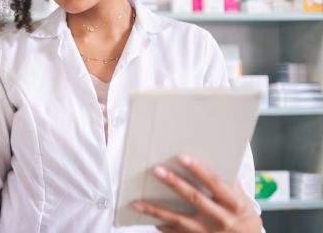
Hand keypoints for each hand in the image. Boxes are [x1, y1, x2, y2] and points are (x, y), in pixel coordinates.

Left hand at [131, 155, 261, 232]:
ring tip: (137, 202)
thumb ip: (229, 182)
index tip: (183, 157)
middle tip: (156, 170)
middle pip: (194, 198)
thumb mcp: (244, 199)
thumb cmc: (243, 216)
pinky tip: (148, 216)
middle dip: (174, 183)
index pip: (215, 183)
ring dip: (156, 210)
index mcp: (234, 204)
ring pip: (178, 220)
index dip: (199, 170)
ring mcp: (207, 232)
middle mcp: (220, 218)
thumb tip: (214, 155)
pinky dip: (161, 225)